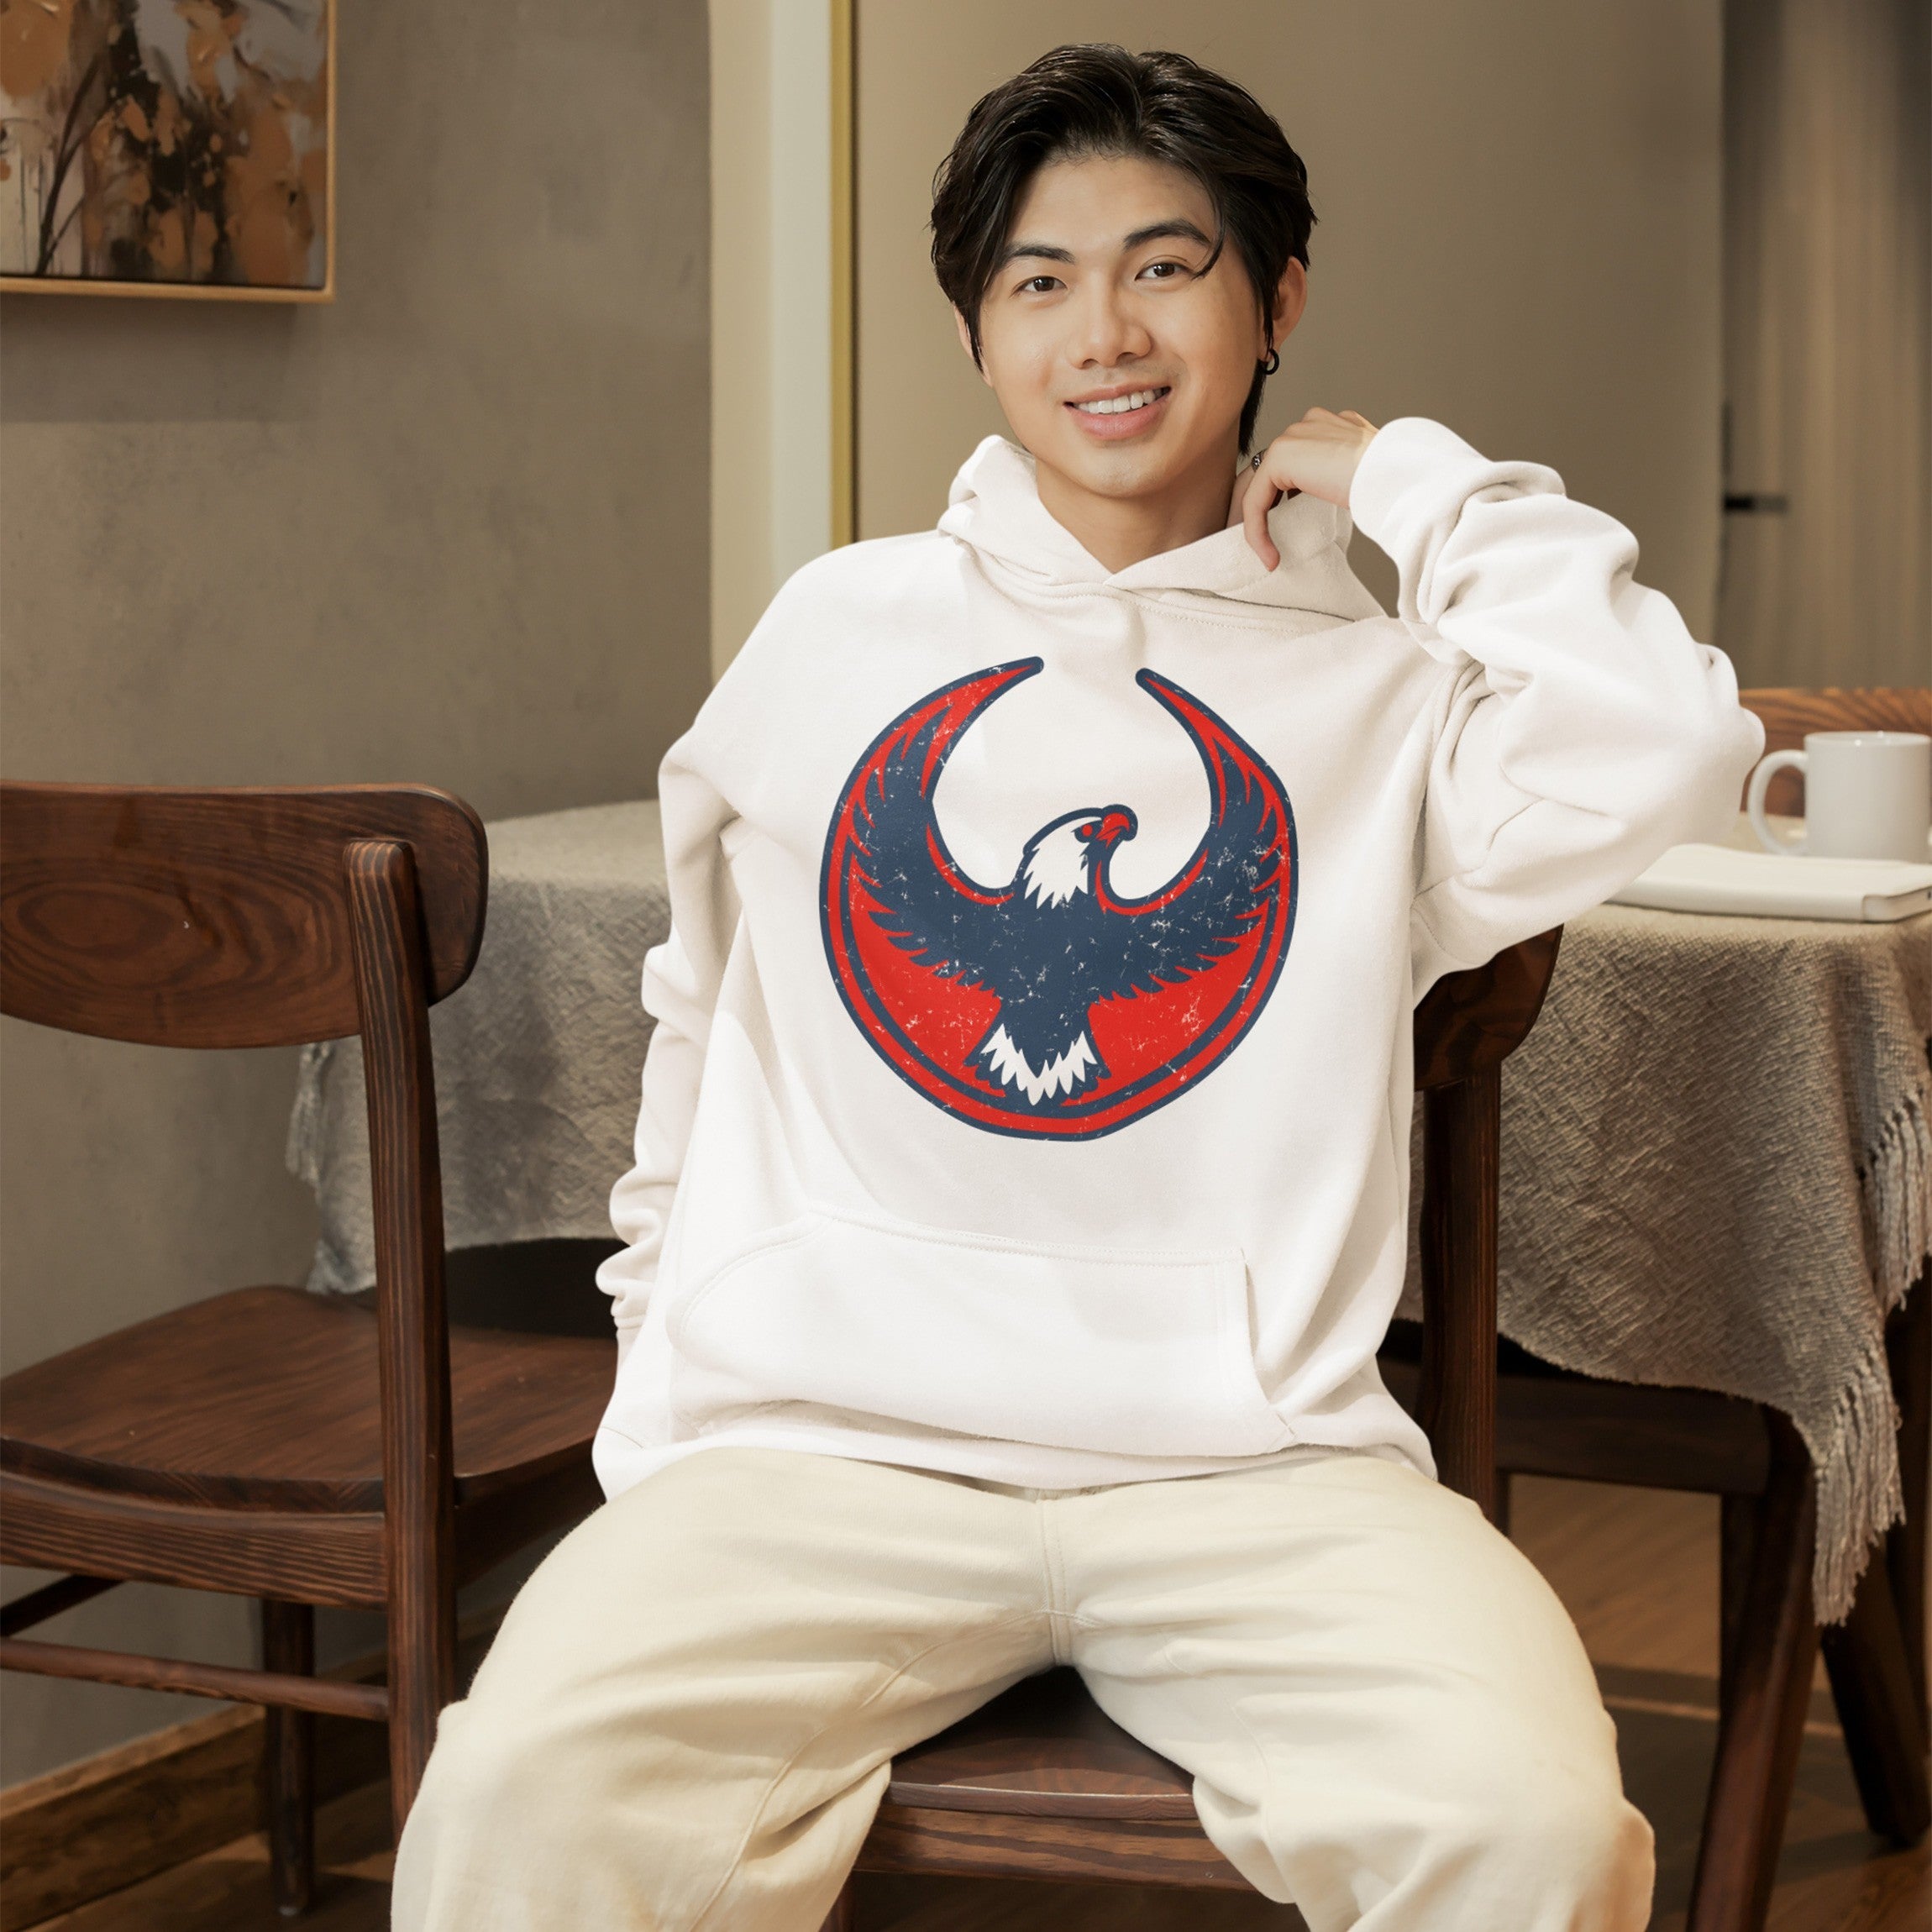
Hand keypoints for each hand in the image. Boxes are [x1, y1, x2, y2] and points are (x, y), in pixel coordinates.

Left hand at [1230, 408, 1378, 568]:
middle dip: (1260, 508)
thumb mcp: (1358, 478)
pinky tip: (1269, 556)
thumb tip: (1331, 497)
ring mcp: (1293, 436)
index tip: (1284, 529)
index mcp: (1329, 427)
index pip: (1293, 462)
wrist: (1397, 475)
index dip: (1282, 497)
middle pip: (1269, 471)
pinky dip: (1256, 531)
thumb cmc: (1390, 483)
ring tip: (1265, 553)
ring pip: (1258, 486)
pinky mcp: (1280, 456)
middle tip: (1263, 542)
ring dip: (1255, 523)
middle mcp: (1308, 425)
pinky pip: (1255, 499)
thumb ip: (1337, 477)